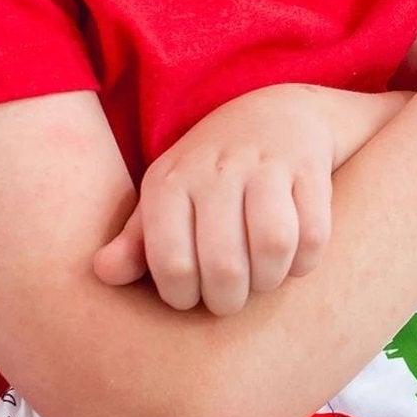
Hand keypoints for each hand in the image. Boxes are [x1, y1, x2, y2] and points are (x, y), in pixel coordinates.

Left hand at [92, 83, 335, 315]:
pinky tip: (293, 260)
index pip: (172, 262)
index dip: (183, 297)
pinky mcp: (309, 169)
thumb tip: (102, 273)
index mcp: (170, 182)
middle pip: (224, 263)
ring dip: (270, 280)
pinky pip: (315, 233)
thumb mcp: (166, 198)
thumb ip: (137, 241)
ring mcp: (266, 166)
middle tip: (230, 300)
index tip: (191, 297)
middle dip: (228, 299)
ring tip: (262, 281)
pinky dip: (306, 261)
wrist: (276, 115)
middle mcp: (215, 170)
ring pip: (274, 244)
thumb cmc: (209, 173)